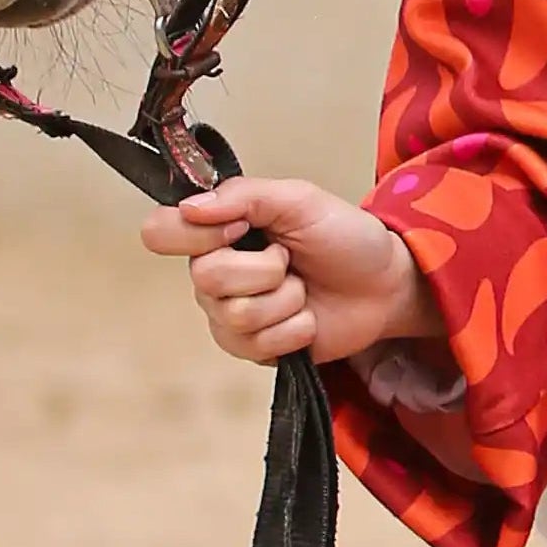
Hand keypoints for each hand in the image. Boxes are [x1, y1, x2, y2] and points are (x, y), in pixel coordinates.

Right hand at [141, 175, 435, 371]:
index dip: (197, 234)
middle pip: (206, 280)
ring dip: (286, 300)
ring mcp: (230, 317)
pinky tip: (306, 318)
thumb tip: (191, 207)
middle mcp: (213, 276)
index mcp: (216, 232)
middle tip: (290, 260)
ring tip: (302, 289)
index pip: (161, 232)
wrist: (385, 284)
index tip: (243, 227)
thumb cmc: (344, 237)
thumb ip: (244, 195)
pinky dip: (295, 329)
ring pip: (236, 315)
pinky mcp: (254, 350)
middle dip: (265, 269)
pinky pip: (258, 345)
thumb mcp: (299, 200)